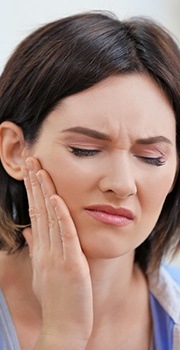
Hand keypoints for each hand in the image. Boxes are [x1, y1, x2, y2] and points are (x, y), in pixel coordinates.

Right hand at [22, 157, 92, 348]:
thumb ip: (36, 247)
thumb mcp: (42, 270)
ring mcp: (56, 256)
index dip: (32, 191)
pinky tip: (57, 199)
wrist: (63, 327)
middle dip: (34, 183)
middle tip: (31, 159)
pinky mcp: (71, 265)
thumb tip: (28, 229)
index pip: (35, 213)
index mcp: (41, 249)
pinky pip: (65, 236)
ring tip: (40, 169)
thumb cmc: (56, 299)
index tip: (31, 171)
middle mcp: (45, 249)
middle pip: (39, 210)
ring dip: (45, 192)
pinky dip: (61, 216)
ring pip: (50, 218)